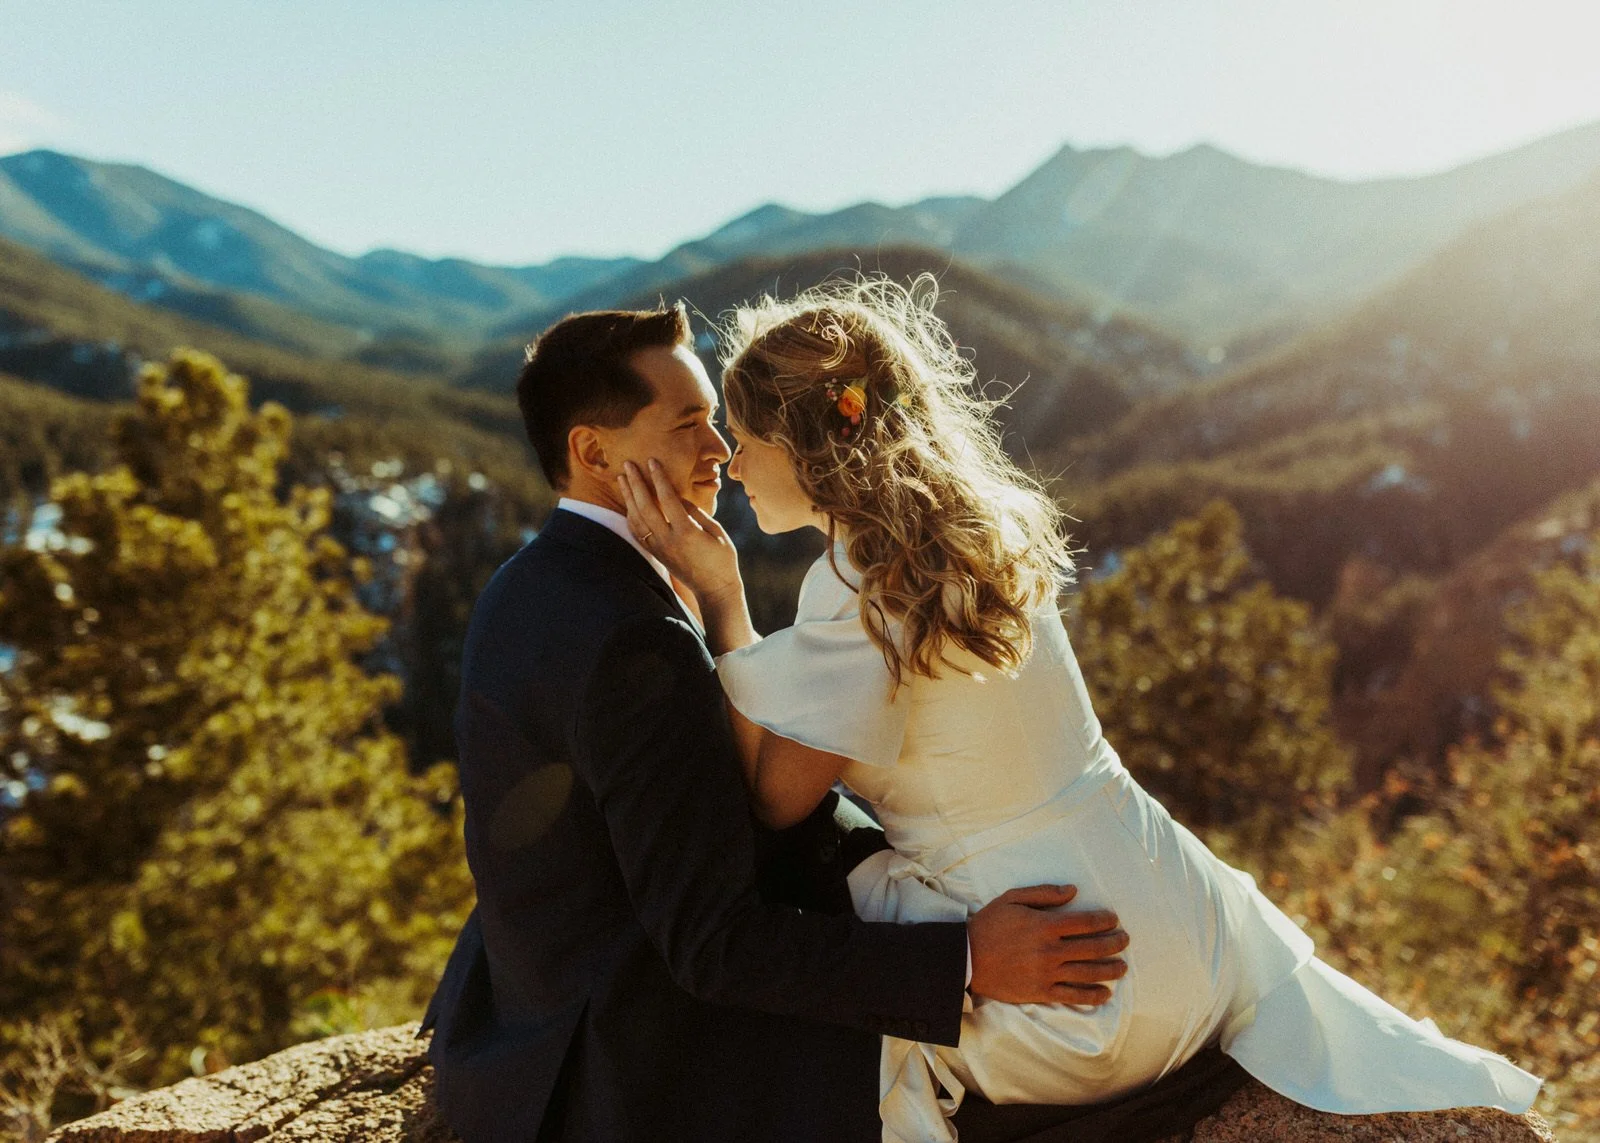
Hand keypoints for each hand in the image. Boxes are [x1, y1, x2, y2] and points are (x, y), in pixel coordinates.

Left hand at [618, 459, 740, 604]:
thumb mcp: (716, 531)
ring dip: (628, 497)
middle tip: (628, 464)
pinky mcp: (656, 554)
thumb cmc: (722, 558)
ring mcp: (659, 548)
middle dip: (636, 483)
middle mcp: (668, 539)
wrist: (714, 589)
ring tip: (622, 479)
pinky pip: (636, 532)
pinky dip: (630, 516)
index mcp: (687, 531)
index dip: (658, 478)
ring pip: (636, 519)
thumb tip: (679, 497)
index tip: (652, 461)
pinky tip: (628, 503)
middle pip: (645, 506)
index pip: (667, 498)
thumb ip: (697, 512)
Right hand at [967, 885, 1128, 1005]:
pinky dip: (1092, 996)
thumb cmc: (989, 924)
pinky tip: (1106, 993)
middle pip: (1093, 947)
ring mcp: (1047, 973)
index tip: (1114, 920)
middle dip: (1114, 943)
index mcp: (1044, 925)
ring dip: (1110, 970)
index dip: (1104, 920)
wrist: (966, 957)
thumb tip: (1073, 891)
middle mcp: (1050, 950)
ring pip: (1088, 973)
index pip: (1085, 922)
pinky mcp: (1041, 991)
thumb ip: (1044, 893)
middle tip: (1125, 940)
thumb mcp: (1012, 898)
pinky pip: (1073, 995)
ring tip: (1122, 966)